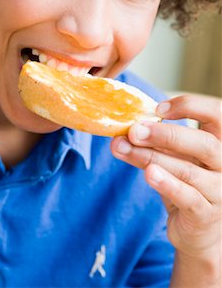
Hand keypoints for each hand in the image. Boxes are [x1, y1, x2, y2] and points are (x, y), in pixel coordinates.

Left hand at [111, 94, 221, 260]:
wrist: (197, 230)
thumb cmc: (186, 184)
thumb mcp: (173, 157)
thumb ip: (155, 142)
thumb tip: (125, 128)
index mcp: (219, 142)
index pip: (216, 114)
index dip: (190, 106)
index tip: (158, 108)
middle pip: (204, 143)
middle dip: (166, 134)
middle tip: (135, 130)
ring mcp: (219, 191)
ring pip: (188, 170)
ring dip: (151, 157)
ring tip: (124, 148)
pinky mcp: (205, 214)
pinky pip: (187, 197)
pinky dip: (166, 184)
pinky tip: (148, 174)